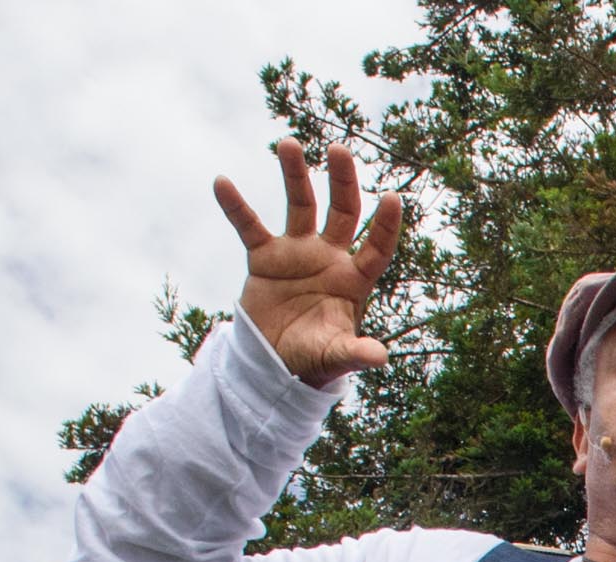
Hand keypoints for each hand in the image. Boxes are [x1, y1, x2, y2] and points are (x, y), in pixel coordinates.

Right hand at [211, 141, 405, 388]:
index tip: (393, 197)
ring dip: (295, 175)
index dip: (386, 225)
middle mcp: (329, 258)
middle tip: (338, 149)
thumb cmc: (314, 359)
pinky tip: (222, 182)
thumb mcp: (334, 356)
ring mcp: (297, 253)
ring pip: (300, 205)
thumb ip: (355, 352)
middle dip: (343, 181)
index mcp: (353, 280)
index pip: (376, 247)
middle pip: (342, 211)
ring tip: (290, 144)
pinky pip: (249, 226)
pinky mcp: (264, 257)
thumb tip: (380, 357)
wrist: (275, 362)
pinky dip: (236, 206)